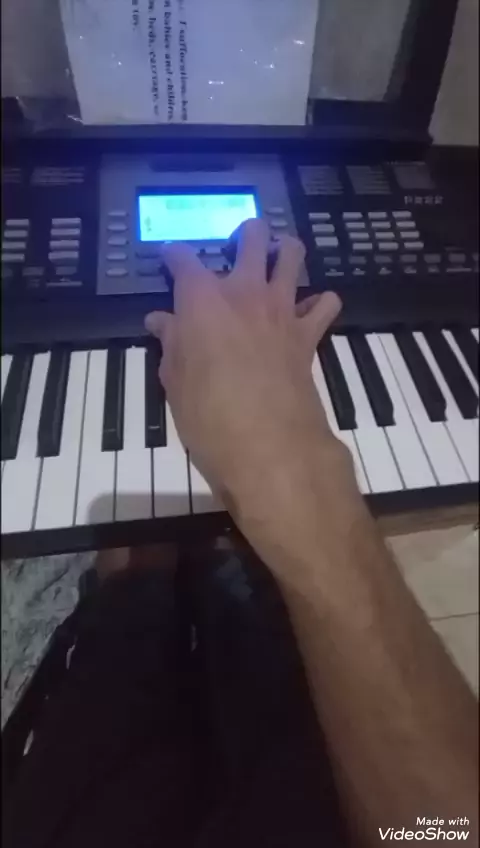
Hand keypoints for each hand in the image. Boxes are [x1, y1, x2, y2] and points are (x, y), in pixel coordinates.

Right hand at [145, 219, 343, 513]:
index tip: (169, 259)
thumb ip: (171, 344)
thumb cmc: (208, 416)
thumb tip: (161, 321)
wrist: (268, 444)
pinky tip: (309, 311)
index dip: (173, 255)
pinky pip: (324, 303)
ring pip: (292, 254)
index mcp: (202, 299)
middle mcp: (244, 291)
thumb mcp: (175, 382)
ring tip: (276, 261)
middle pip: (251, 236)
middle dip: (244, 234)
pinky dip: (319, 303)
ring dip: (284, 251)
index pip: (183, 259)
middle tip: (236, 250)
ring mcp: (281, 309)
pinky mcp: (308, 333)